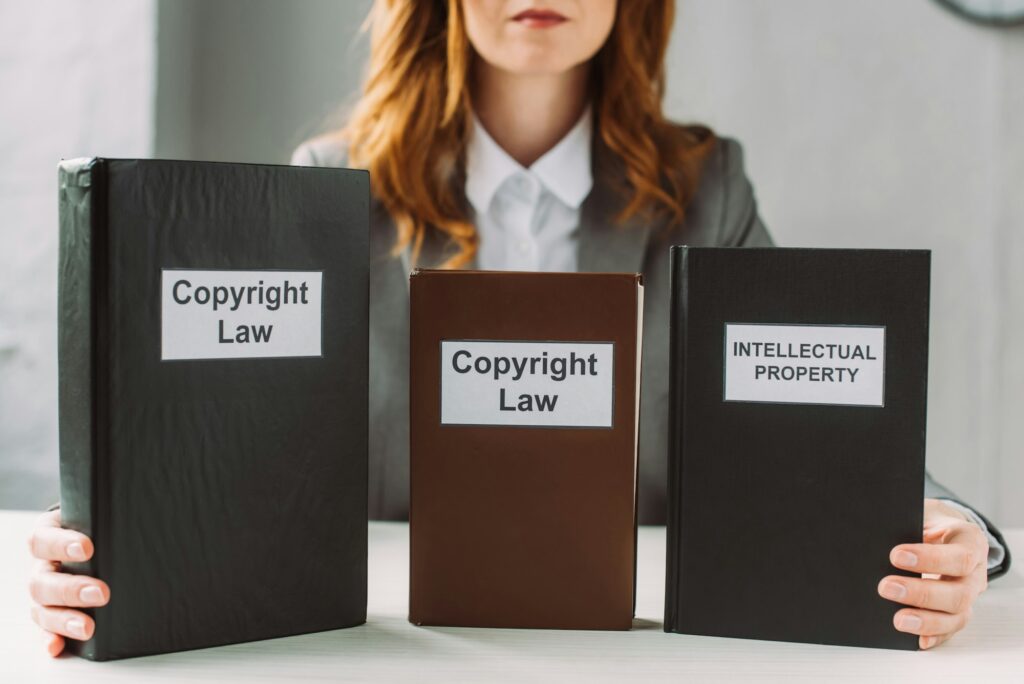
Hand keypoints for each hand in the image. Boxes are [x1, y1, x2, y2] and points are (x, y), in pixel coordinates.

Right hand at [26, 509, 109, 656]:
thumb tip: (155, 502)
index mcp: (49, 535)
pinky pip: (44, 628)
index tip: (88, 547)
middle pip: (42, 579)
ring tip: (88, 627)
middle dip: (71, 588)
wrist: (98, 540)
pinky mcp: (49, 613)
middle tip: (102, 593)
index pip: (43, 539)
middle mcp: (42, 565)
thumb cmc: (101, 525)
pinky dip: (50, 637)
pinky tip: (58, 645)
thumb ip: (116, 512)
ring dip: (64, 619)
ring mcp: (43, 591)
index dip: (61, 544)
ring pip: (42, 607)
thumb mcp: (102, 515)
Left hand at [878, 498, 988, 648]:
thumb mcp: (921, 511)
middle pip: (958, 592)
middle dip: (921, 593)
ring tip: (897, 620)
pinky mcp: (956, 612)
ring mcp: (967, 595)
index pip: (958, 556)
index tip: (895, 556)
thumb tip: (873, 532)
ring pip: (957, 615)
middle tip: (886, 587)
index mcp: (969, 542)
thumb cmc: (927, 521)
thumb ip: (906, 521)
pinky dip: (934, 636)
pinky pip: (950, 629)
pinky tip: (916, 640)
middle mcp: (974, 573)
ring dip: (926, 620)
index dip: (930, 559)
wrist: (941, 530)